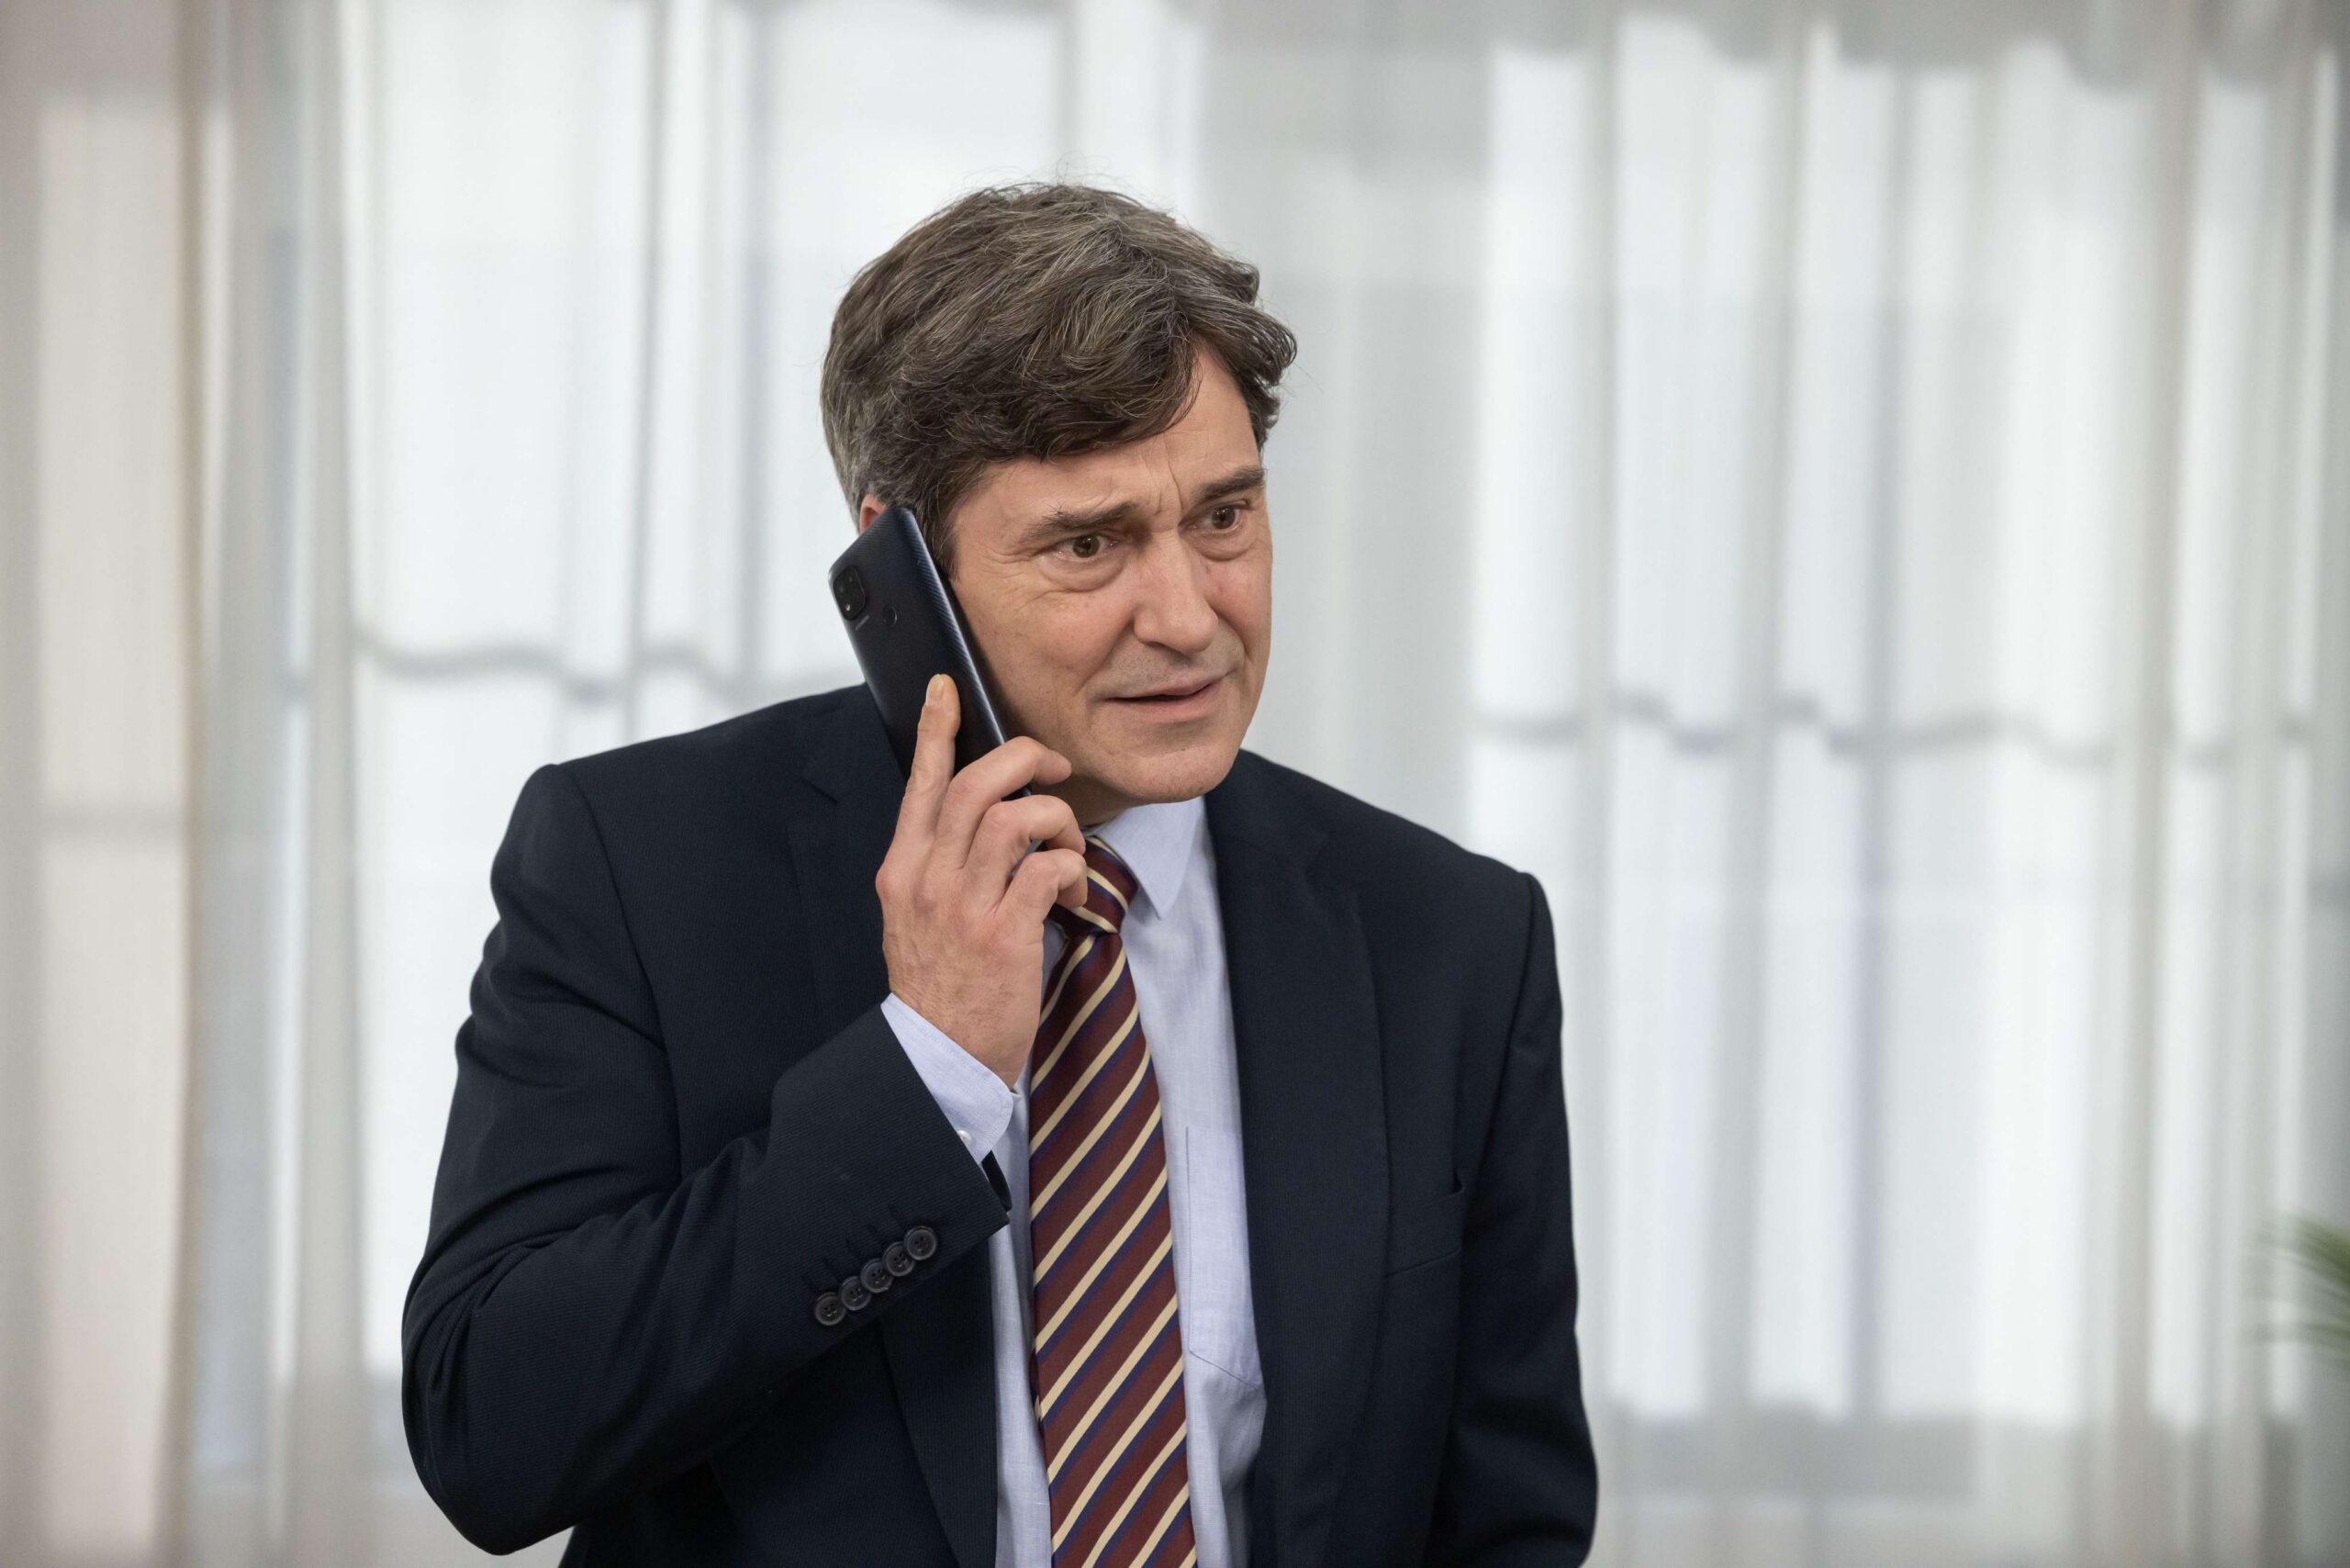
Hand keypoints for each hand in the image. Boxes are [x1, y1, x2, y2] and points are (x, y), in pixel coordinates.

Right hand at [877, 674, 1089, 1084]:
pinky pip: (1049, 868)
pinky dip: (1072, 870)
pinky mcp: (1003, 933)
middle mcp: (928, 879)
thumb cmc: (939, 986)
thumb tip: (982, 821)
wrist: (938, 1056)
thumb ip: (939, 867)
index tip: (947, 689)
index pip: (921, 783)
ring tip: (1068, 849)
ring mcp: (964, 905)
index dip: (937, 730)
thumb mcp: (916, 917)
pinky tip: (1072, 893)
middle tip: (1055, 770)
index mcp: (903, 869)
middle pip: (979, 784)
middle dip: (1027, 760)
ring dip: (1059, 822)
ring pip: (1018, 818)